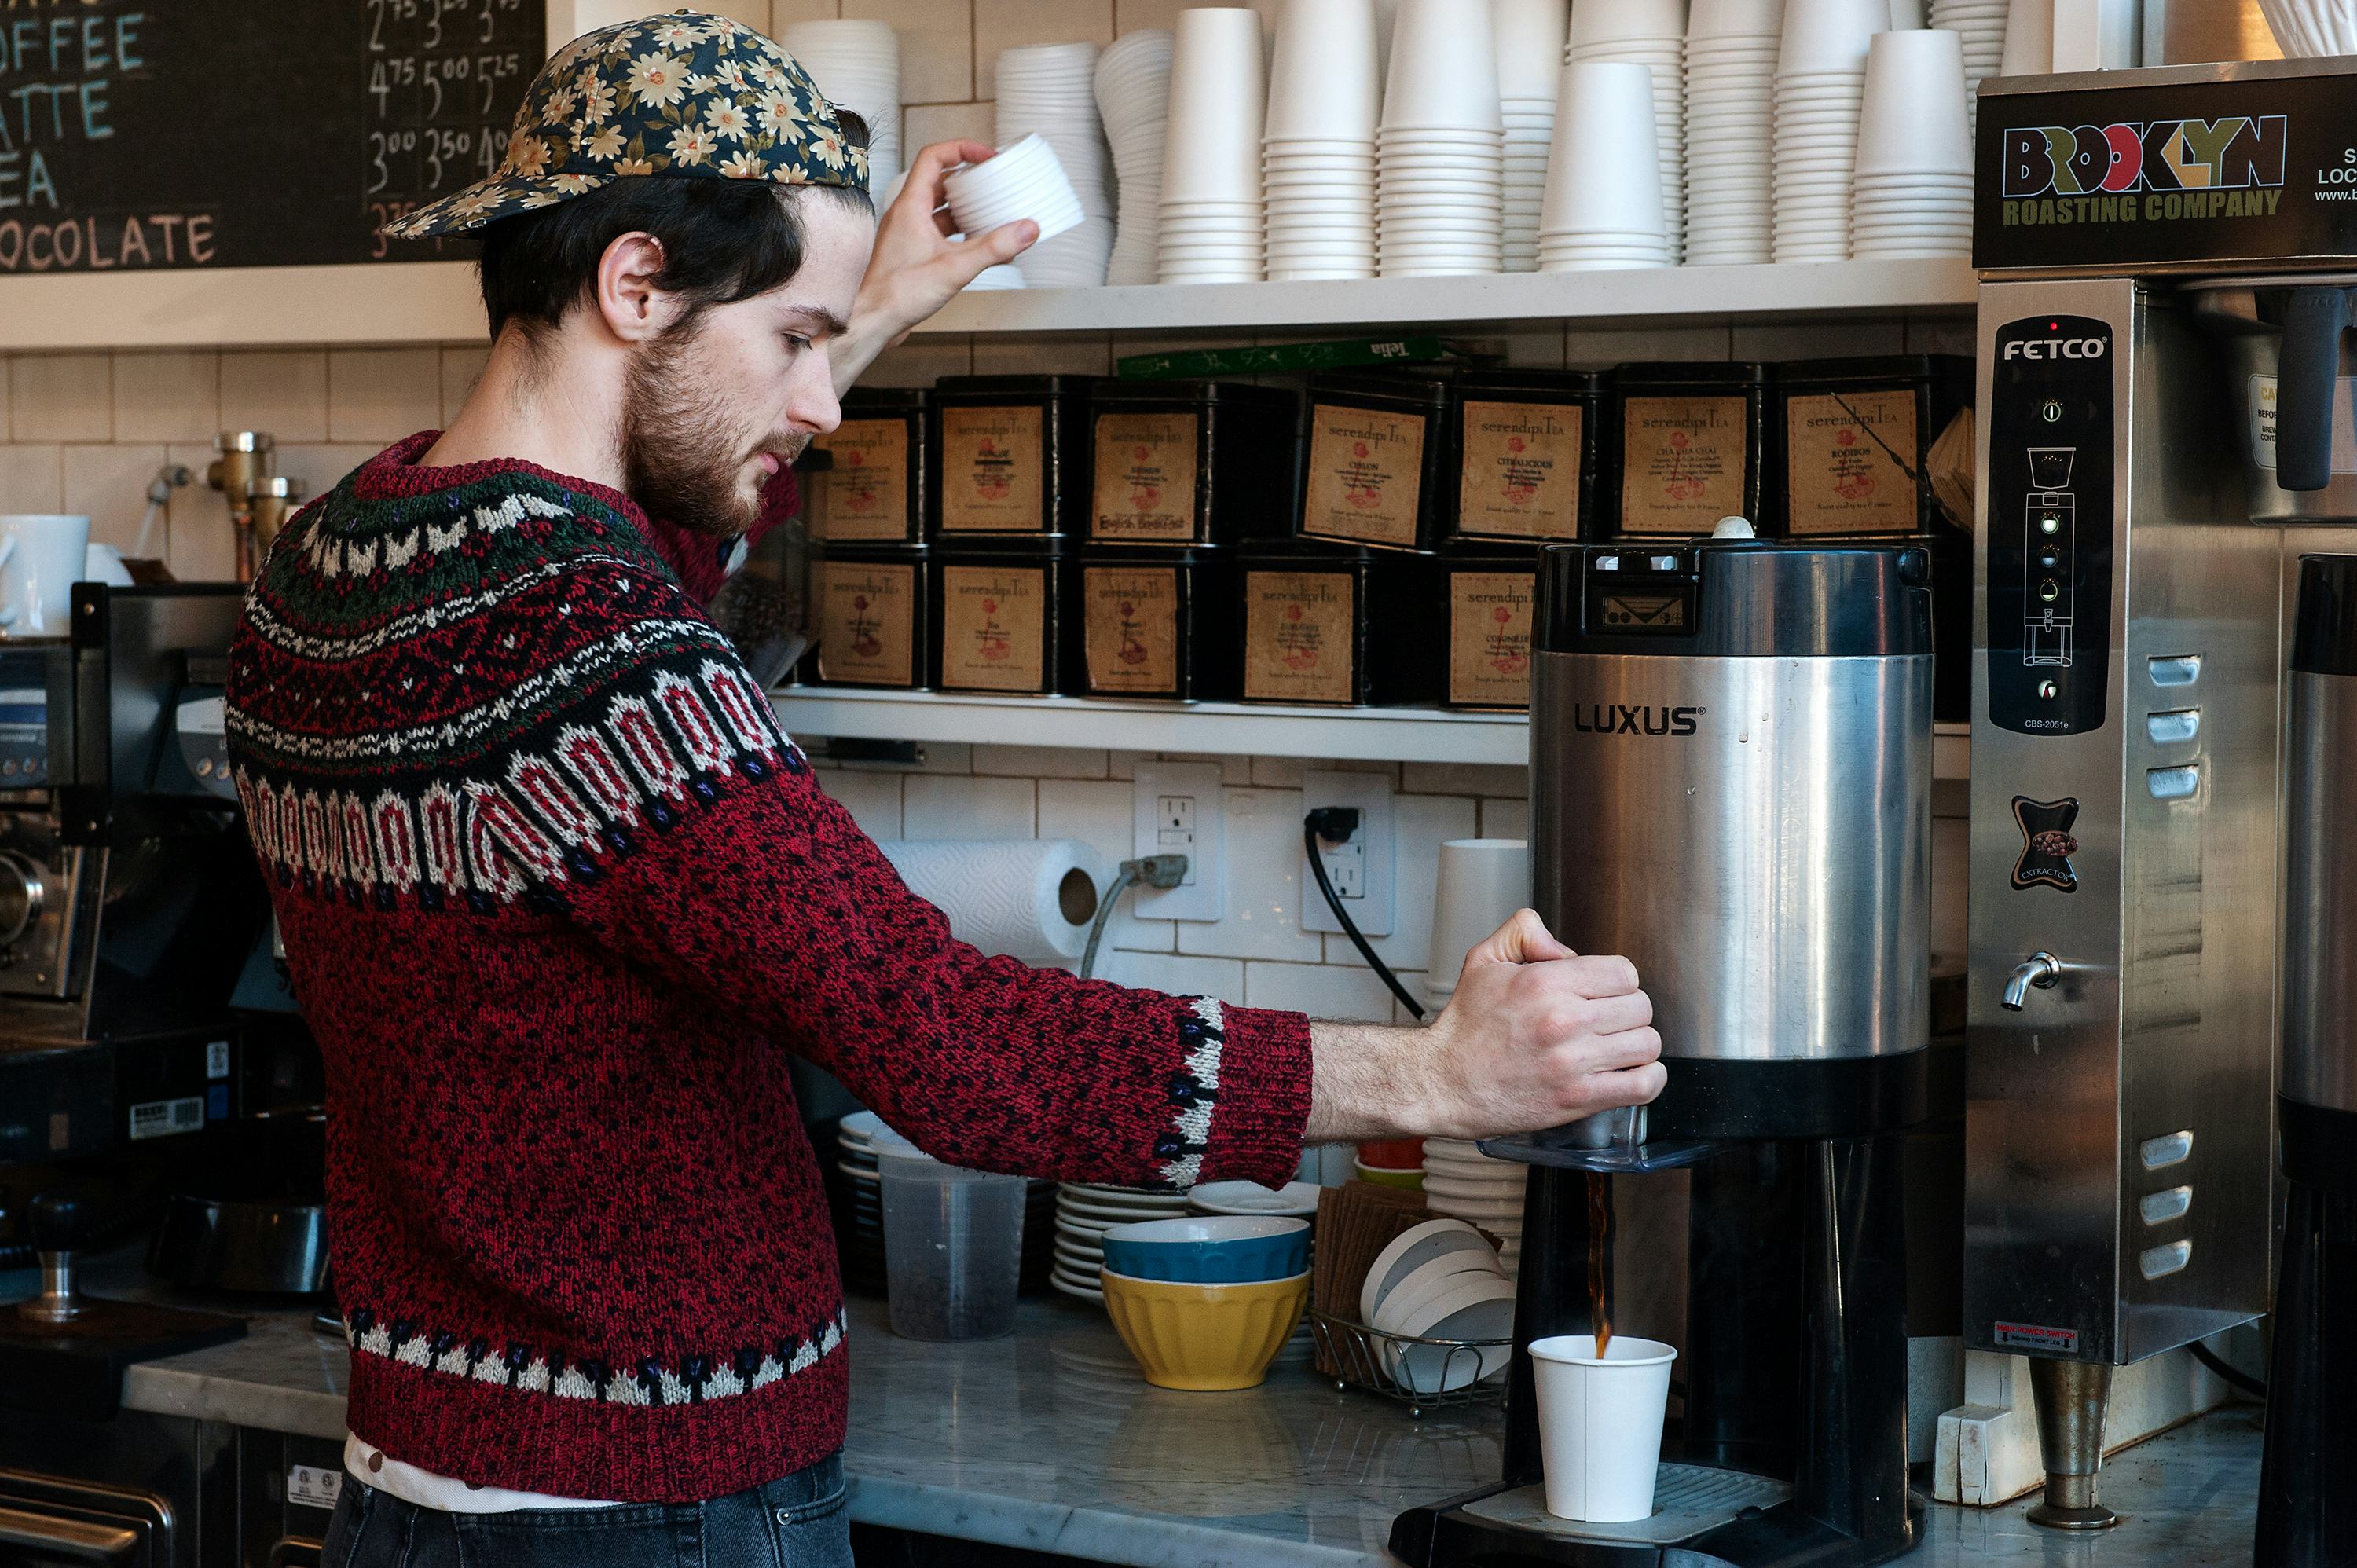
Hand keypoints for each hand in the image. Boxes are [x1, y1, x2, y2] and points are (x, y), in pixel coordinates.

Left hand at [835, 140, 1039, 388]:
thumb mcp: (955, 268)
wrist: (872, 322)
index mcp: (910, 205)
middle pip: (940, 180)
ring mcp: (908, 233)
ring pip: (940, 207)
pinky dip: (960, 230)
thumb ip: (994, 248)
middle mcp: (906, 214)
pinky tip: (979, 242)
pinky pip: (939, 230)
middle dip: (969, 178)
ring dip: (966, 206)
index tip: (986, 156)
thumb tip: (1025, 230)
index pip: (934, 157)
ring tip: (992, 209)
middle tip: (993, 181)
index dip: (962, 149)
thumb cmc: (896, 294)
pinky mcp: (912, 252)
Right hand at [1303, 910, 1662, 1141]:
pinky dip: (1648, 1079)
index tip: (1604, 992)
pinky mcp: (1578, 1099)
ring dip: (1637, 1044)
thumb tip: (1563, 946)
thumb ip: (1524, 933)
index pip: (1624, 972)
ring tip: (1617, 1046)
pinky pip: (1642, 1086)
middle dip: (1627, 1010)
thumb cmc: (1464, 1028)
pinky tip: (1632, 1073)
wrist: (1443, 1082)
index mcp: (1545, 984)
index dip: (1617, 980)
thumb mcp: (1484, 960)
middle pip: (1640, 1006)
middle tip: (1608, 1020)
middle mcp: (1563, 1021)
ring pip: (1647, 1044)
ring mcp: (1573, 1063)